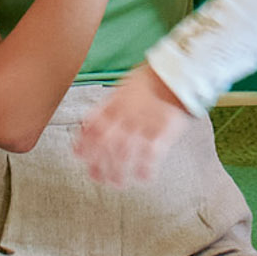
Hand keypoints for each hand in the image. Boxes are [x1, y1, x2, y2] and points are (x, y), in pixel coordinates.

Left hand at [77, 63, 190, 184]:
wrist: (178, 72)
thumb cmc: (152, 79)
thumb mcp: (125, 85)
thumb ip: (110, 104)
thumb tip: (92, 120)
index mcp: (115, 102)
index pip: (93, 124)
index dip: (84, 142)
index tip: (78, 155)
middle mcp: (126, 114)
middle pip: (106, 143)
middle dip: (98, 163)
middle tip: (96, 176)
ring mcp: (144, 123)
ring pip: (125, 152)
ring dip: (119, 171)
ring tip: (117, 183)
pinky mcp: (164, 130)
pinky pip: (152, 153)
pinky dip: (146, 168)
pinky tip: (144, 178)